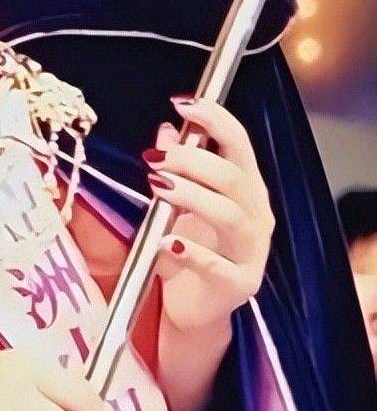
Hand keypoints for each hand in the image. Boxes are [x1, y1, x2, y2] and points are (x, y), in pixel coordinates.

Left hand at [144, 95, 275, 333]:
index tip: (181, 103)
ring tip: (157, 186)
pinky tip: (166, 241)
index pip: (240, 144)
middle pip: (233, 177)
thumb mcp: (180, 202)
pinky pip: (217, 266)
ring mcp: (251, 252)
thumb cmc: (192, 246)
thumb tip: (165, 130)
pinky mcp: (238, 285)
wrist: (195, 307)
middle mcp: (256, 216)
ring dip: (190, 195)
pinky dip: (190, 251)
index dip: (214, 119)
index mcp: (246, 188)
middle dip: (192, 160)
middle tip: (155, 158)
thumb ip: (177, 167)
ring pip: (229, 214)